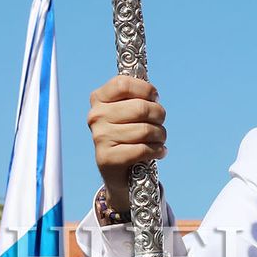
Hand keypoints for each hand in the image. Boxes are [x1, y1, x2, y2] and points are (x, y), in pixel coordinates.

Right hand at [88, 75, 166, 206]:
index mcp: (99, 98)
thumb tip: (153, 94)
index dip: (146, 90)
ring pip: (145, 130)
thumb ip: (137, 97)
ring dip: (160, 135)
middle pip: (141, 108)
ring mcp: (100, 137)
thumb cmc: (129, 134)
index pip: (124, 84)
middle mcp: (96, 116)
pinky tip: (159, 151)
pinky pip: (142, 149)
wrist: (120, 172)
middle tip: (160, 123)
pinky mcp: (107, 158)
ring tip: (159, 139)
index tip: (154, 99)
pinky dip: (157, 150)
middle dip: (159, 115)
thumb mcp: (128, 111)